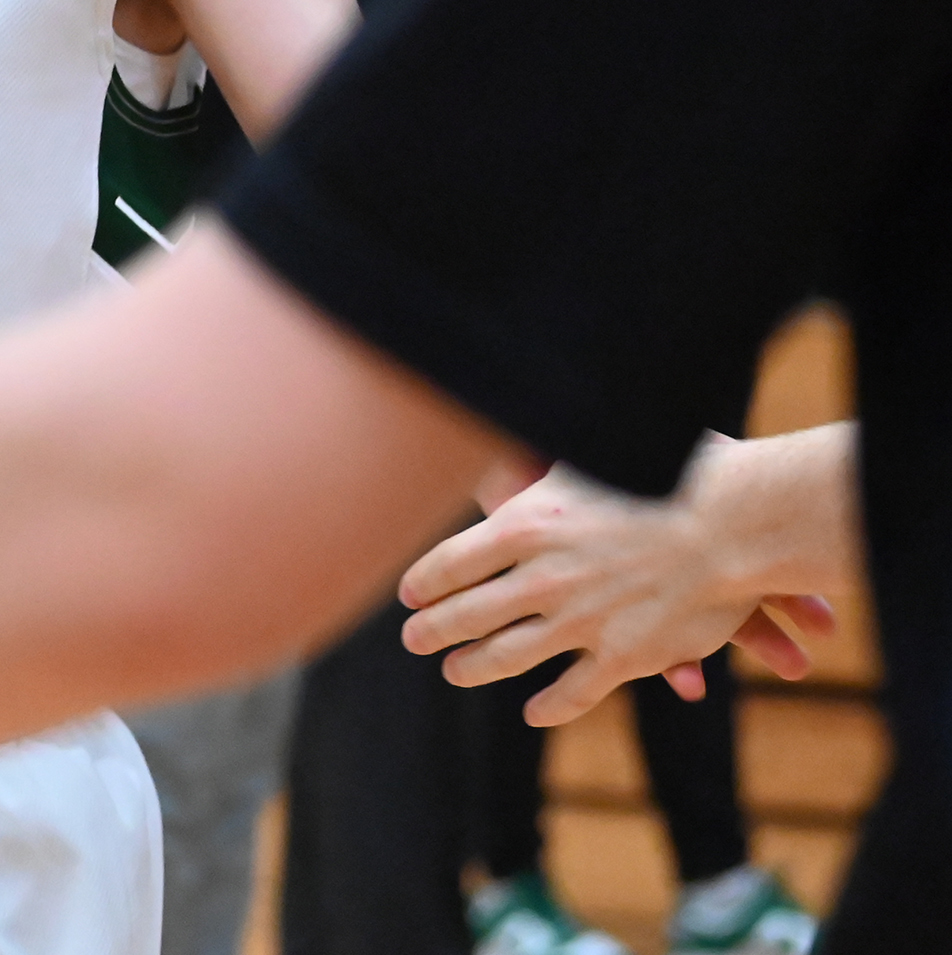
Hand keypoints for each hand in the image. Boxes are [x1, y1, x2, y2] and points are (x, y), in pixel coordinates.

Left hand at [399, 458, 834, 724]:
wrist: (734, 520)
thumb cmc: (663, 475)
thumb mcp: (582, 460)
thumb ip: (540, 470)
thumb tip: (500, 431)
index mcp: (522, 524)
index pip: (448, 562)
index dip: (423, 582)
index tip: (408, 594)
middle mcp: (540, 577)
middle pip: (464, 614)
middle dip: (431, 629)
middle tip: (411, 638)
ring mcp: (579, 621)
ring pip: (506, 657)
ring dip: (473, 667)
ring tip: (453, 670)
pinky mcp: (623, 656)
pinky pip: (572, 693)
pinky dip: (549, 706)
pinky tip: (533, 711)